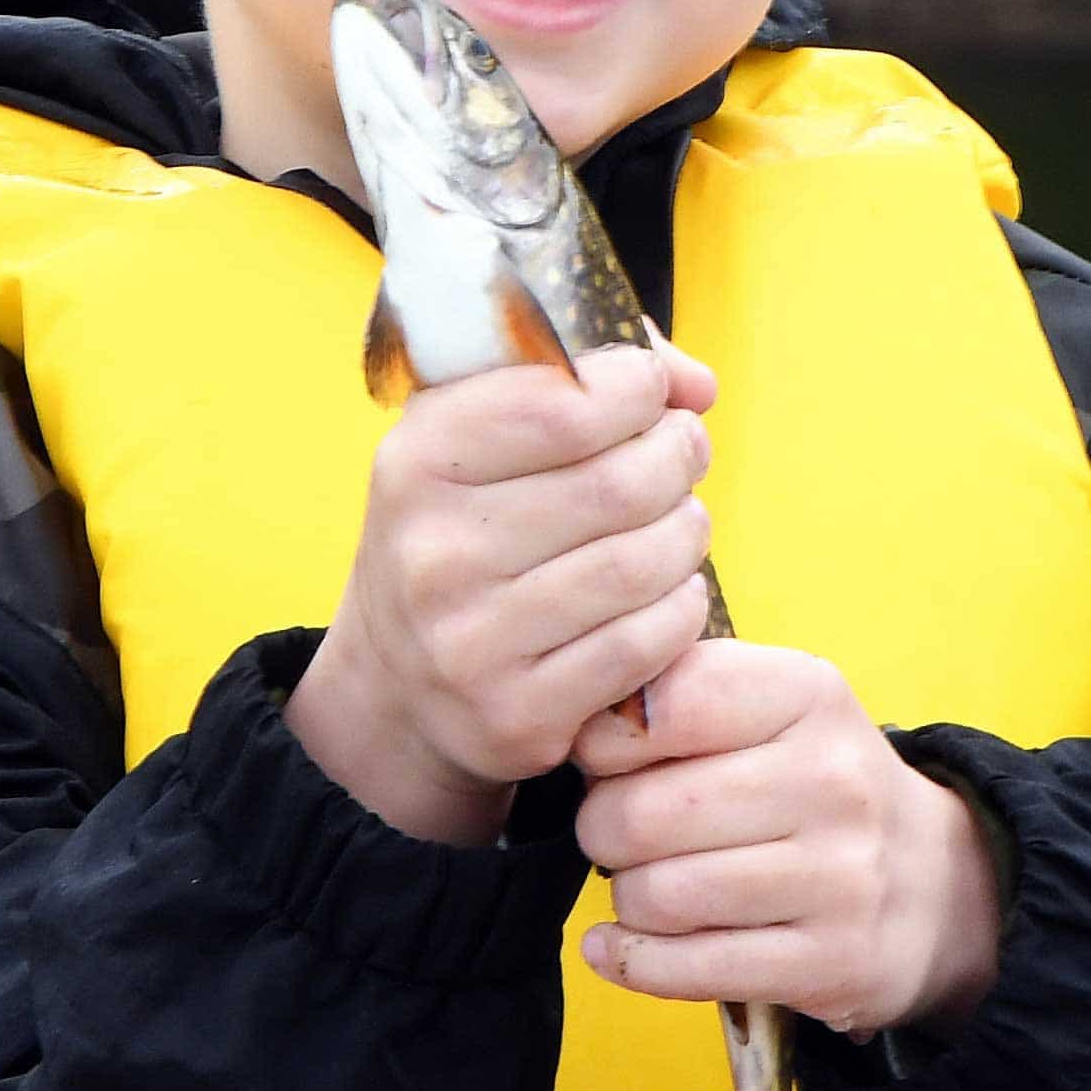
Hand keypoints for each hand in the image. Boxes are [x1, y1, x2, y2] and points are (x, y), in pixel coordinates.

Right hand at [284, 330, 719, 845]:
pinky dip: (680, 607)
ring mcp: (471, 642)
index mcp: (417, 461)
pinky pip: (643, 644)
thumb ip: (581, 377)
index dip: (638, 387)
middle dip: (679, 456)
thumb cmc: (462, 527)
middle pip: (620, 484)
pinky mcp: (515, 714)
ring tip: (680, 519)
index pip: (565, 406)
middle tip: (684, 453)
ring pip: (641, 564)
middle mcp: (433, 552)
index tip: (654, 390)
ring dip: (687, 532)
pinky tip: (670, 590)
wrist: (395, 681)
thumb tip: (695, 383)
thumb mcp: (475, 432)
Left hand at [571, 641, 1003, 1035]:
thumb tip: (578, 726)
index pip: (665, 704)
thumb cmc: (814, 780)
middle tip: (614, 830)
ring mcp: (838, 878)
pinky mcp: (831, 965)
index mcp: (806, 694)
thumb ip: (680, 691)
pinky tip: (617, 946)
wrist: (936, 884)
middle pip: (644, 812)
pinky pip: (689, 971)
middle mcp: (830, 780)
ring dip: (625, 897)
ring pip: (660, 896)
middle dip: (600, 827)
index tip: (607, 757)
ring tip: (641, 885)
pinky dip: (631, 962)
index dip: (607, 738)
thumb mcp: (772, 703)